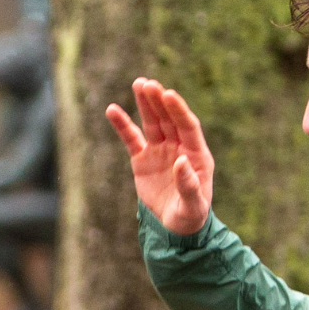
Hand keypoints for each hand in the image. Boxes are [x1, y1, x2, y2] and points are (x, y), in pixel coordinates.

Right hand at [104, 78, 215, 234]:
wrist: (176, 226)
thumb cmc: (190, 215)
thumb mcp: (193, 205)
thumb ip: (189, 185)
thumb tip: (181, 161)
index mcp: (196, 154)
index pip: (187, 126)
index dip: (178, 110)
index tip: (168, 94)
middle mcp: (178, 147)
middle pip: (168, 119)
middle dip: (159, 101)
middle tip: (148, 84)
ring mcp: (160, 151)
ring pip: (152, 122)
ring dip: (145, 104)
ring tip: (138, 84)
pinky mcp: (142, 159)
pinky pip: (131, 138)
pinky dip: (122, 125)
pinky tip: (112, 110)